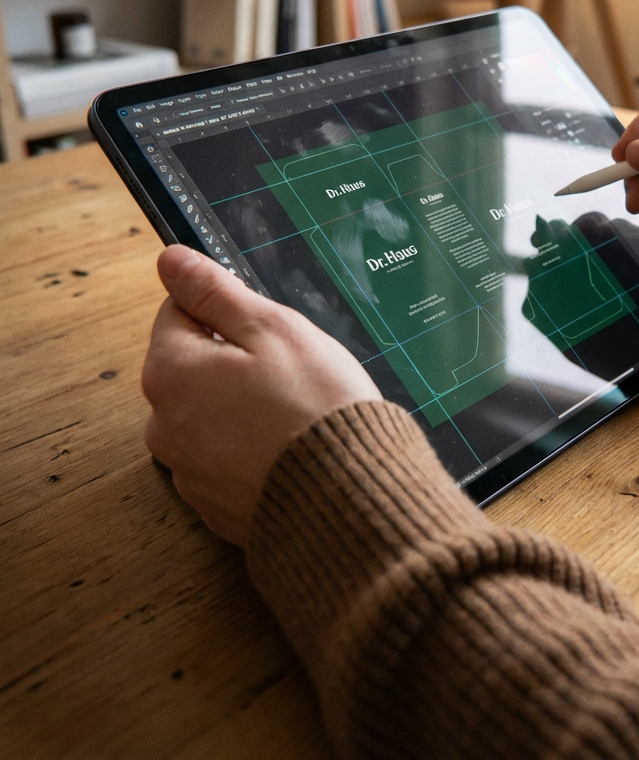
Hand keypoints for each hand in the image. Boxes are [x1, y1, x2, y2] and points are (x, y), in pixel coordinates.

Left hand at [142, 245, 381, 546]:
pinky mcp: (213, 504)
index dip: (226, 309)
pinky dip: (251, 448)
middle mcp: (163, 424)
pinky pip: (226, 458)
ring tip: (294, 413)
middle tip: (289, 370)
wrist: (349, 496)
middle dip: (233, 360)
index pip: (178, 311)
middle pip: (192, 366)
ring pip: (209, 414)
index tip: (266, 326)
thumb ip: (215, 292)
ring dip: (242, 406)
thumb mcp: (272, 328)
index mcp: (171, 371)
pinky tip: (290, 447)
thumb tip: (169, 260)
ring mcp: (187, 470)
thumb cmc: (316, 406)